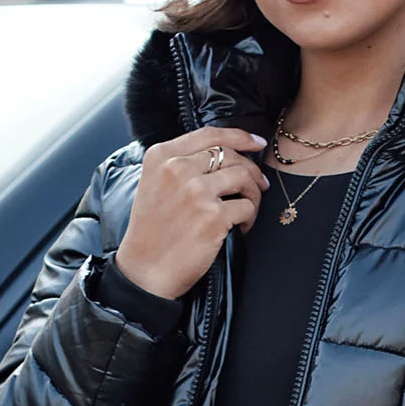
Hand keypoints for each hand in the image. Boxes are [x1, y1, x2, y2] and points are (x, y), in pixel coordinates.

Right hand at [115, 127, 269, 300]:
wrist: (144, 271)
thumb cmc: (151, 232)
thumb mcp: (153, 184)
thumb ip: (178, 164)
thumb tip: (221, 155)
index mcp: (161, 156)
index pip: (210, 134)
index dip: (240, 136)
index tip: (257, 143)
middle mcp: (178, 168)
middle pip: (230, 155)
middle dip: (251, 169)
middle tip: (260, 184)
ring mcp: (197, 191)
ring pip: (243, 177)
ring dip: (254, 194)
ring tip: (250, 208)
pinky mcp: (213, 216)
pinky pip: (246, 207)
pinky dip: (250, 217)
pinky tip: (241, 228)